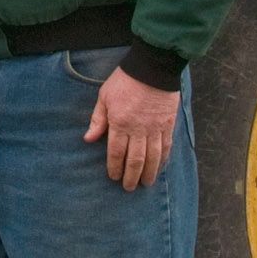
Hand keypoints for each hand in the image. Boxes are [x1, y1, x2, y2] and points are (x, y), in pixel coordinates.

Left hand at [84, 66, 180, 189]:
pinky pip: (166, 146)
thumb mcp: (104, 97)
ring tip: (145, 184)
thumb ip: (98, 120)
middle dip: (131, 176)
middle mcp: (138, 129)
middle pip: (135, 159)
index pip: (116, 152)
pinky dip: (163, 159)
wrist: (152, 69)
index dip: (114, 167)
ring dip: (149, 172)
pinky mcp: (168, 125)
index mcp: (120, 123)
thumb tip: (88, 139)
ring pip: (153, 157)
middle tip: (129, 188)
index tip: (113, 177)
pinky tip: (160, 167)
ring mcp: (155, 128)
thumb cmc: (124, 81)